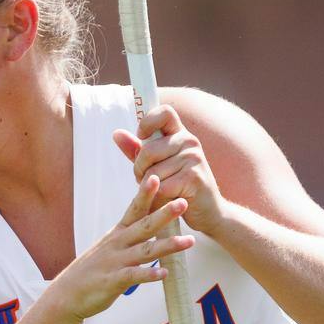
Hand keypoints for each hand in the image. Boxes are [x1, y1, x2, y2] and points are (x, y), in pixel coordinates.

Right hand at [50, 175, 193, 323]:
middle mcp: (117, 244)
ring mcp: (115, 262)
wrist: (67, 294)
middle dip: (164, 214)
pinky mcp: (113, 281)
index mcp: (117, 234)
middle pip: (144, 227)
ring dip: (167, 245)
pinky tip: (164, 273)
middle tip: (183, 202)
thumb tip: (151, 223)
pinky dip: (149, 275)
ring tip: (189, 241)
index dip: (145, 194)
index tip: (156, 177)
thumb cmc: (92, 271)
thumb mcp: (109, 248)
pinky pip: (133, 277)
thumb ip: (129, 236)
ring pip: (145, 251)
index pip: (134, 210)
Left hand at [114, 104, 223, 234]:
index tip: (141, 137)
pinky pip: (160, 186)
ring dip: (149, 186)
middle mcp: (190, 142)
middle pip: (148, 150)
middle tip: (148, 179)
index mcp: (180, 134)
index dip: (147, 122)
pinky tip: (170, 198)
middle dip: (140, 168)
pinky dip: (158, 197)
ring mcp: (194, 159)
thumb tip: (116, 133)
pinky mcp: (193, 178)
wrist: (207, 211)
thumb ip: (136, 150)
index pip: (164, 112)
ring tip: (162, 189)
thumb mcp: (157, 165)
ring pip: (152, 172)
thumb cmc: (178, 185)